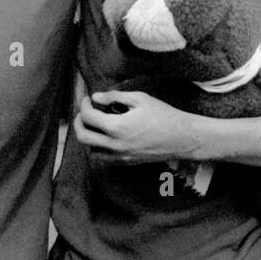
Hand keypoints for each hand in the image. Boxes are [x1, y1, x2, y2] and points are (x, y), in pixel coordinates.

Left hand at [73, 91, 204, 163]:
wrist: (182, 137)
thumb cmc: (163, 114)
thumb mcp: (139, 98)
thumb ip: (114, 96)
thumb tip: (96, 97)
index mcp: (117, 127)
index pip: (88, 117)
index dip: (84, 105)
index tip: (88, 98)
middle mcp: (115, 145)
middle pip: (82, 136)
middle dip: (78, 122)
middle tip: (84, 111)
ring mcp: (120, 156)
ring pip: (90, 150)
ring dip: (88, 136)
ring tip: (95, 124)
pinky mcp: (127, 162)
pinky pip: (103, 158)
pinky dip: (99, 148)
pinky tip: (106, 137)